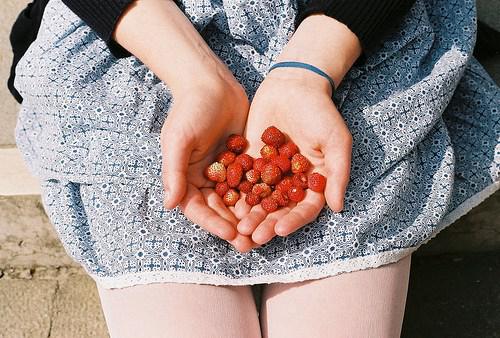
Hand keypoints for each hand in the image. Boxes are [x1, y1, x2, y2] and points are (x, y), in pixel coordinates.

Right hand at [161, 80, 259, 251]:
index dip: (213, 223)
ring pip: (239, 200)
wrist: (211, 83)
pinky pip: (253, 182)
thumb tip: (169, 205)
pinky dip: (262, 195)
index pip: (198, 208)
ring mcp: (226, 171)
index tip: (230, 234)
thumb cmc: (189, 110)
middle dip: (235, 227)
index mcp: (186, 178)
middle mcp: (205, 179)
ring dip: (250, 217)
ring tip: (266, 232)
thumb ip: (174, 172)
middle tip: (251, 244)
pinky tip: (277, 206)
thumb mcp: (178, 140)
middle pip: (220, 210)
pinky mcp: (243, 161)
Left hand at [234, 68, 352, 244]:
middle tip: (252, 236)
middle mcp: (291, 182)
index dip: (294, 221)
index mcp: (314, 182)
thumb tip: (338, 207)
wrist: (293, 85)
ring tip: (238, 228)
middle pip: (279, 210)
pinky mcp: (251, 161)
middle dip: (267, 224)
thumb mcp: (336, 140)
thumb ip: (338, 173)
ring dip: (250, 215)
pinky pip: (243, 180)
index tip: (280, 231)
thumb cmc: (320, 112)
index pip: (304, 208)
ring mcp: (270, 173)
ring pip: (259, 200)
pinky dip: (236, 193)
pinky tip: (225, 204)